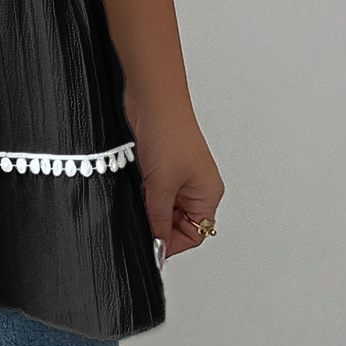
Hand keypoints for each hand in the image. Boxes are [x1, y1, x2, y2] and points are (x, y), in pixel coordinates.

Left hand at [123, 91, 224, 260]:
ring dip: (150, 207)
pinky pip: (155, 191)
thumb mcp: (161, 185)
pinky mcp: (163, 165)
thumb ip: (158, 218)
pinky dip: (145, 194)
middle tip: (143, 220)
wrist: (153, 100)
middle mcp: (197, 186)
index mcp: (208, 194)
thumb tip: (158, 245)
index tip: (152, 246)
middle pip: (180, 223)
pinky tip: (137, 186)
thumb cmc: (169, 133)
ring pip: (164, 207)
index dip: (173, 243)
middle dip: (160, 224)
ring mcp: (180, 175)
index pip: (195, 234)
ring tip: (141, 197)